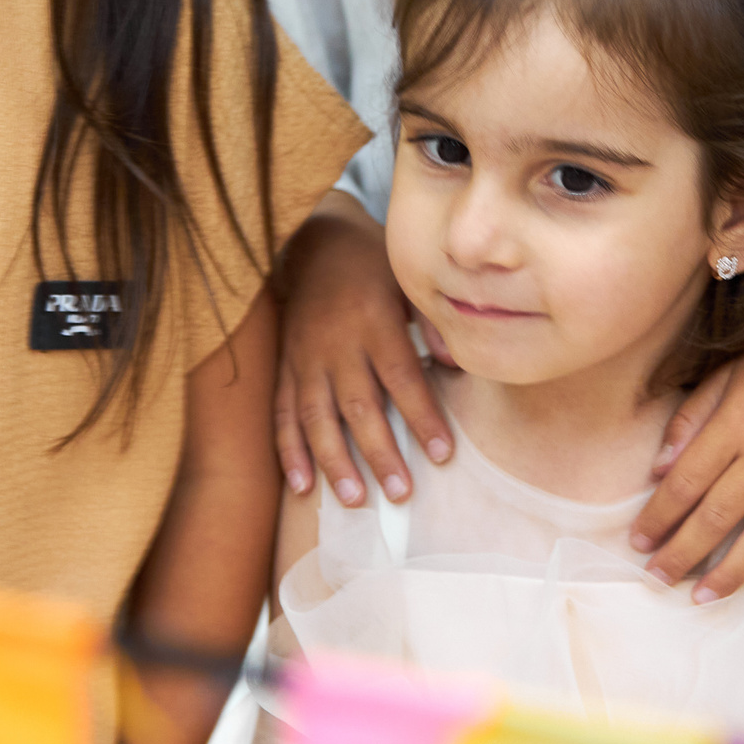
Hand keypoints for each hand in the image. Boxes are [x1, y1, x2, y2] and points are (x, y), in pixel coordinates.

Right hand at [272, 193, 450, 507]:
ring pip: (317, 417)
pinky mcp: (286, 367)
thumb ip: (433, 322)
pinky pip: (284, 413)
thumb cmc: (373, 266)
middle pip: (359, 406)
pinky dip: (290, 451)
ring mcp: (306, 359)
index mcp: (374, 321)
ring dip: (334, 461)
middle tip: (400, 493)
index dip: (422, 417)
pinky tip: (302, 486)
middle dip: (380, 452)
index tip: (442, 454)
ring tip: (353, 499)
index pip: (402, 377)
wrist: (316, 244)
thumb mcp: (409, 281)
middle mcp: (337, 344)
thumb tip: (459, 363)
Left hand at [630, 288, 743, 600]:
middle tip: (657, 579)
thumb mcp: (725, 376)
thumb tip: (656, 470)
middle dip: (682, 554)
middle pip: (717, 517)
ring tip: (703, 598)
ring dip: (731, 572)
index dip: (658, 516)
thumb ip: (688, 420)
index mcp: (733, 426)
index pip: (685, 482)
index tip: (638, 542)